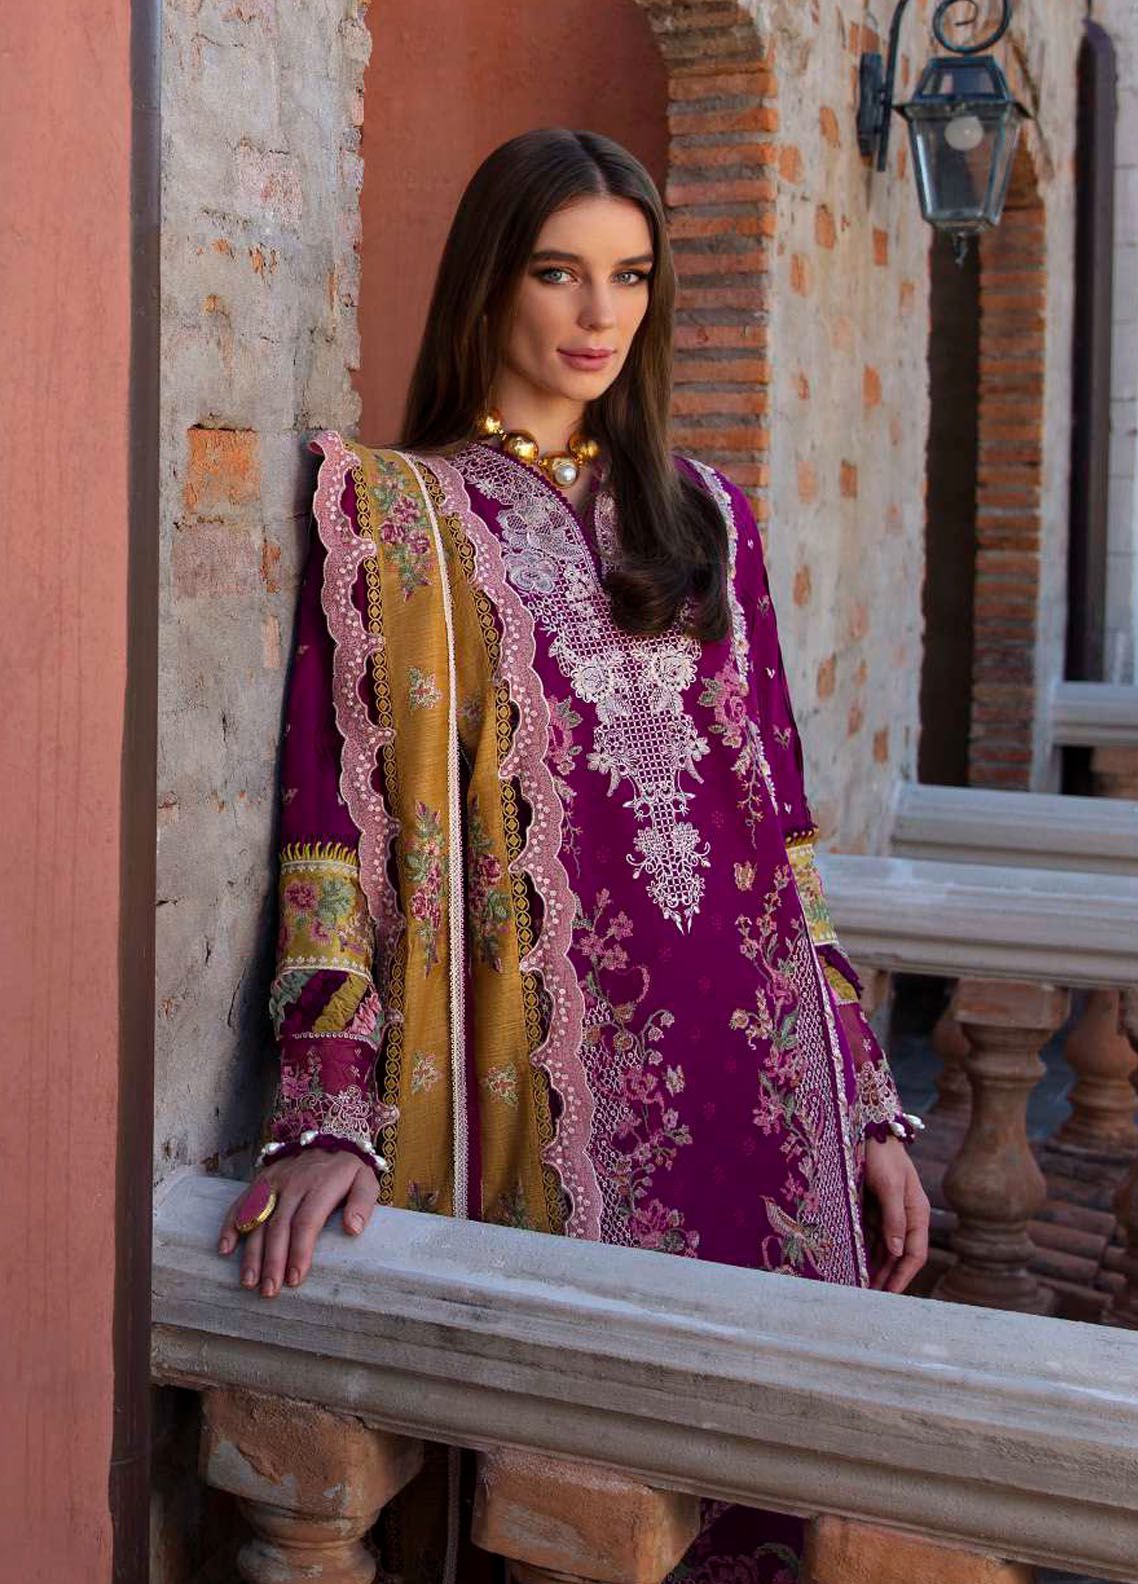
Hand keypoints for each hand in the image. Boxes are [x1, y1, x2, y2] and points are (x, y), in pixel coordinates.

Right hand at [217, 1148, 379, 1298]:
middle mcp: (293, 1183)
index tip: (296, 1278)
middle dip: (273, 1261)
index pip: (306, 1221)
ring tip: (250, 1281)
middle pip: (279, 1226)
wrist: (328, 1133)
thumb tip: (353, 1229)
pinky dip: (231, 1225)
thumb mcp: (365, 1180)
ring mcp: (274, 1182)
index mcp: (321, 1185)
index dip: (299, 1251)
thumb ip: (363, 1203)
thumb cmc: (347, 1169)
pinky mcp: (260, 1181)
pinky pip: (242, 1203)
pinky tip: (225, 1248)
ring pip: (258, 1220)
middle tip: (270, 1290)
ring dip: (252, 1252)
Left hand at [863, 1135, 929, 1293]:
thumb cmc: (883, 1155)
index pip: (915, 1254)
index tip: (889, 1296)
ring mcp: (891, 1214)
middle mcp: (907, 1217)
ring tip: (862, 1288)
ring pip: (887, 1250)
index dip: (903, 1277)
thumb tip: (898, 1252)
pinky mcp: (876, 1209)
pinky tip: (857, 1265)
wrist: (869, 1129)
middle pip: (901, 1257)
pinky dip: (867, 1253)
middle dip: (888, 1278)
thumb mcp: (890, 1185)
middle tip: (871, 1299)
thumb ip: (894, 1218)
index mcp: (917, 1213)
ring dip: (877, 1269)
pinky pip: (873, 1238)